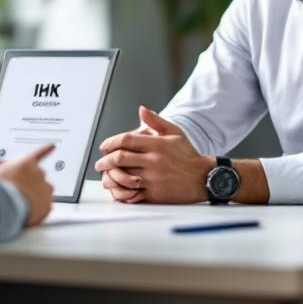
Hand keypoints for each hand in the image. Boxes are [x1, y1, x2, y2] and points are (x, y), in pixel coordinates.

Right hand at [0, 143, 55, 226]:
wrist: (5, 207)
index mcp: (26, 163)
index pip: (39, 152)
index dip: (46, 149)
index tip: (52, 146)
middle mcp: (39, 173)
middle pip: (38, 176)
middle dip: (30, 182)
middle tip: (18, 190)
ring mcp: (45, 189)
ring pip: (44, 190)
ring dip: (36, 194)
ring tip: (22, 201)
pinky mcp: (47, 205)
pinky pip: (45, 205)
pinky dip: (38, 208)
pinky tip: (27, 210)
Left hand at [95, 106, 213, 203]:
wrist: (203, 179)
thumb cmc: (187, 155)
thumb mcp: (175, 133)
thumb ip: (156, 121)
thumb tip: (141, 109)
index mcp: (157, 145)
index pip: (126, 140)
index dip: (110, 142)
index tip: (104, 146)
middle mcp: (154, 161)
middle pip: (120, 158)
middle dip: (104, 161)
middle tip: (100, 163)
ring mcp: (153, 179)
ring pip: (122, 177)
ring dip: (109, 177)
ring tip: (105, 176)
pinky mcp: (154, 194)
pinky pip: (131, 193)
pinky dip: (121, 191)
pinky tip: (117, 188)